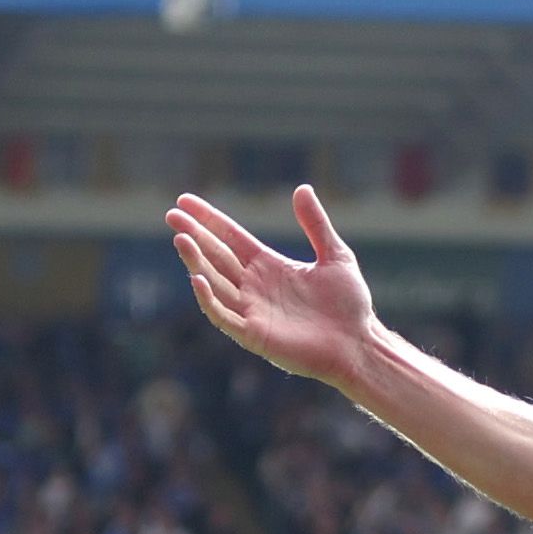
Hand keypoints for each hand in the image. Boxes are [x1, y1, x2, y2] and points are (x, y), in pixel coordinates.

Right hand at [167, 185, 379, 383]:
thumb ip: (315, 224)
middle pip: (216, 256)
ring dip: (196, 262)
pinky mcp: (255, 335)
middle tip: (172, 216)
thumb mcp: (335, 256)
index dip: (208, 220)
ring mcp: (252, 311)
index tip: (184, 201)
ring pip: (214, 283)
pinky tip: (198, 278)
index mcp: (268, 266)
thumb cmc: (349, 305)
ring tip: (181, 240)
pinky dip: (209, 299)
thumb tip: (302, 188)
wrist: (360, 345)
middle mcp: (255, 287)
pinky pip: (223, 316)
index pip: (230, 238)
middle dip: (193, 236)